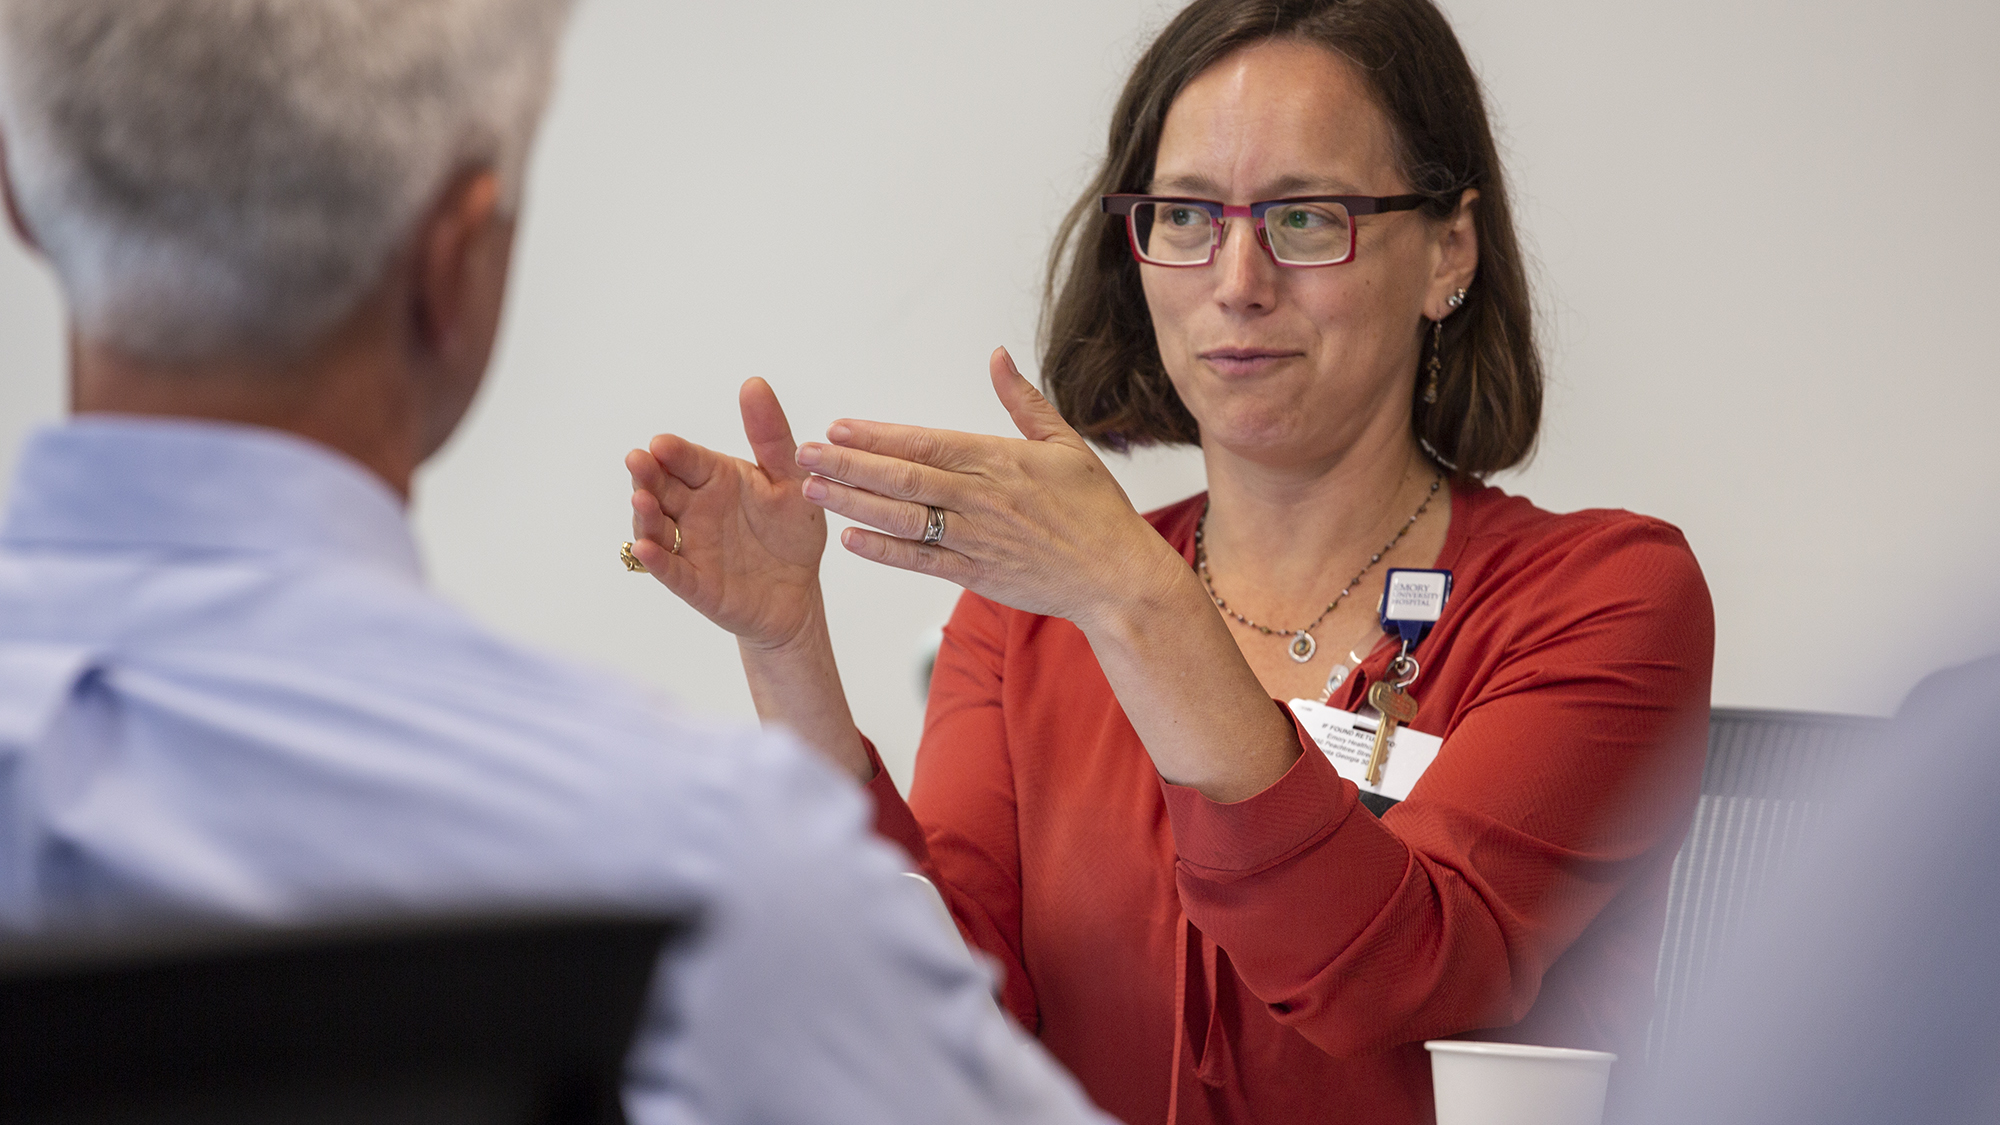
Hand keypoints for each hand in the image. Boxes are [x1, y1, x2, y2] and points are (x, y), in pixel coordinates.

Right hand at [626, 378, 828, 650]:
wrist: (799, 592)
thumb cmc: (791, 533)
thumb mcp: (790, 480)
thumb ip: (771, 436)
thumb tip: (754, 383)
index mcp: (715, 479)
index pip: (688, 460)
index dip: (674, 452)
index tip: (661, 443)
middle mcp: (694, 509)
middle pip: (662, 487)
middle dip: (648, 474)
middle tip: (638, 460)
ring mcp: (689, 545)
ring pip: (657, 526)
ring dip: (645, 513)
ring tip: (641, 499)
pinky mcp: (693, 582)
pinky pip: (671, 571)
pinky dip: (656, 560)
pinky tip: (646, 549)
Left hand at [794, 347, 1188, 630]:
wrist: (1118, 578)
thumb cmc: (1096, 511)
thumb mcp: (1066, 445)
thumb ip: (1023, 401)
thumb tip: (997, 356)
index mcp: (1000, 461)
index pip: (926, 442)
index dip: (878, 435)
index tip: (839, 425)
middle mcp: (981, 500)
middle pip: (903, 478)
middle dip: (849, 464)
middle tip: (805, 453)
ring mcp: (976, 540)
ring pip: (904, 520)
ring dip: (854, 504)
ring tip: (814, 491)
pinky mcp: (976, 575)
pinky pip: (921, 562)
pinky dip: (884, 552)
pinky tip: (851, 540)